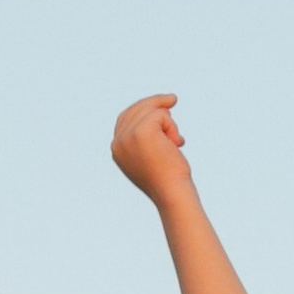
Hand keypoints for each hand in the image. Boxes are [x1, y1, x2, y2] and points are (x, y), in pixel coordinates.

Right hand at [111, 92, 193, 207]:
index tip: (163, 105)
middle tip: (174, 99)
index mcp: (117, 149)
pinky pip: (161, 114)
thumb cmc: (169, 181)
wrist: (173, 194)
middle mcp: (118, 142)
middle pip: (135, 108)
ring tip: (176, 142)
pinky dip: (172, 126)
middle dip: (156, 104)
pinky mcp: (142, 131)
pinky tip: (176, 143)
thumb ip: (150, 139)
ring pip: (150, 110)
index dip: (144, 108)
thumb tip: (163, 112)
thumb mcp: (154, 157)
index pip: (126, 118)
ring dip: (169, 123)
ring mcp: (128, 136)